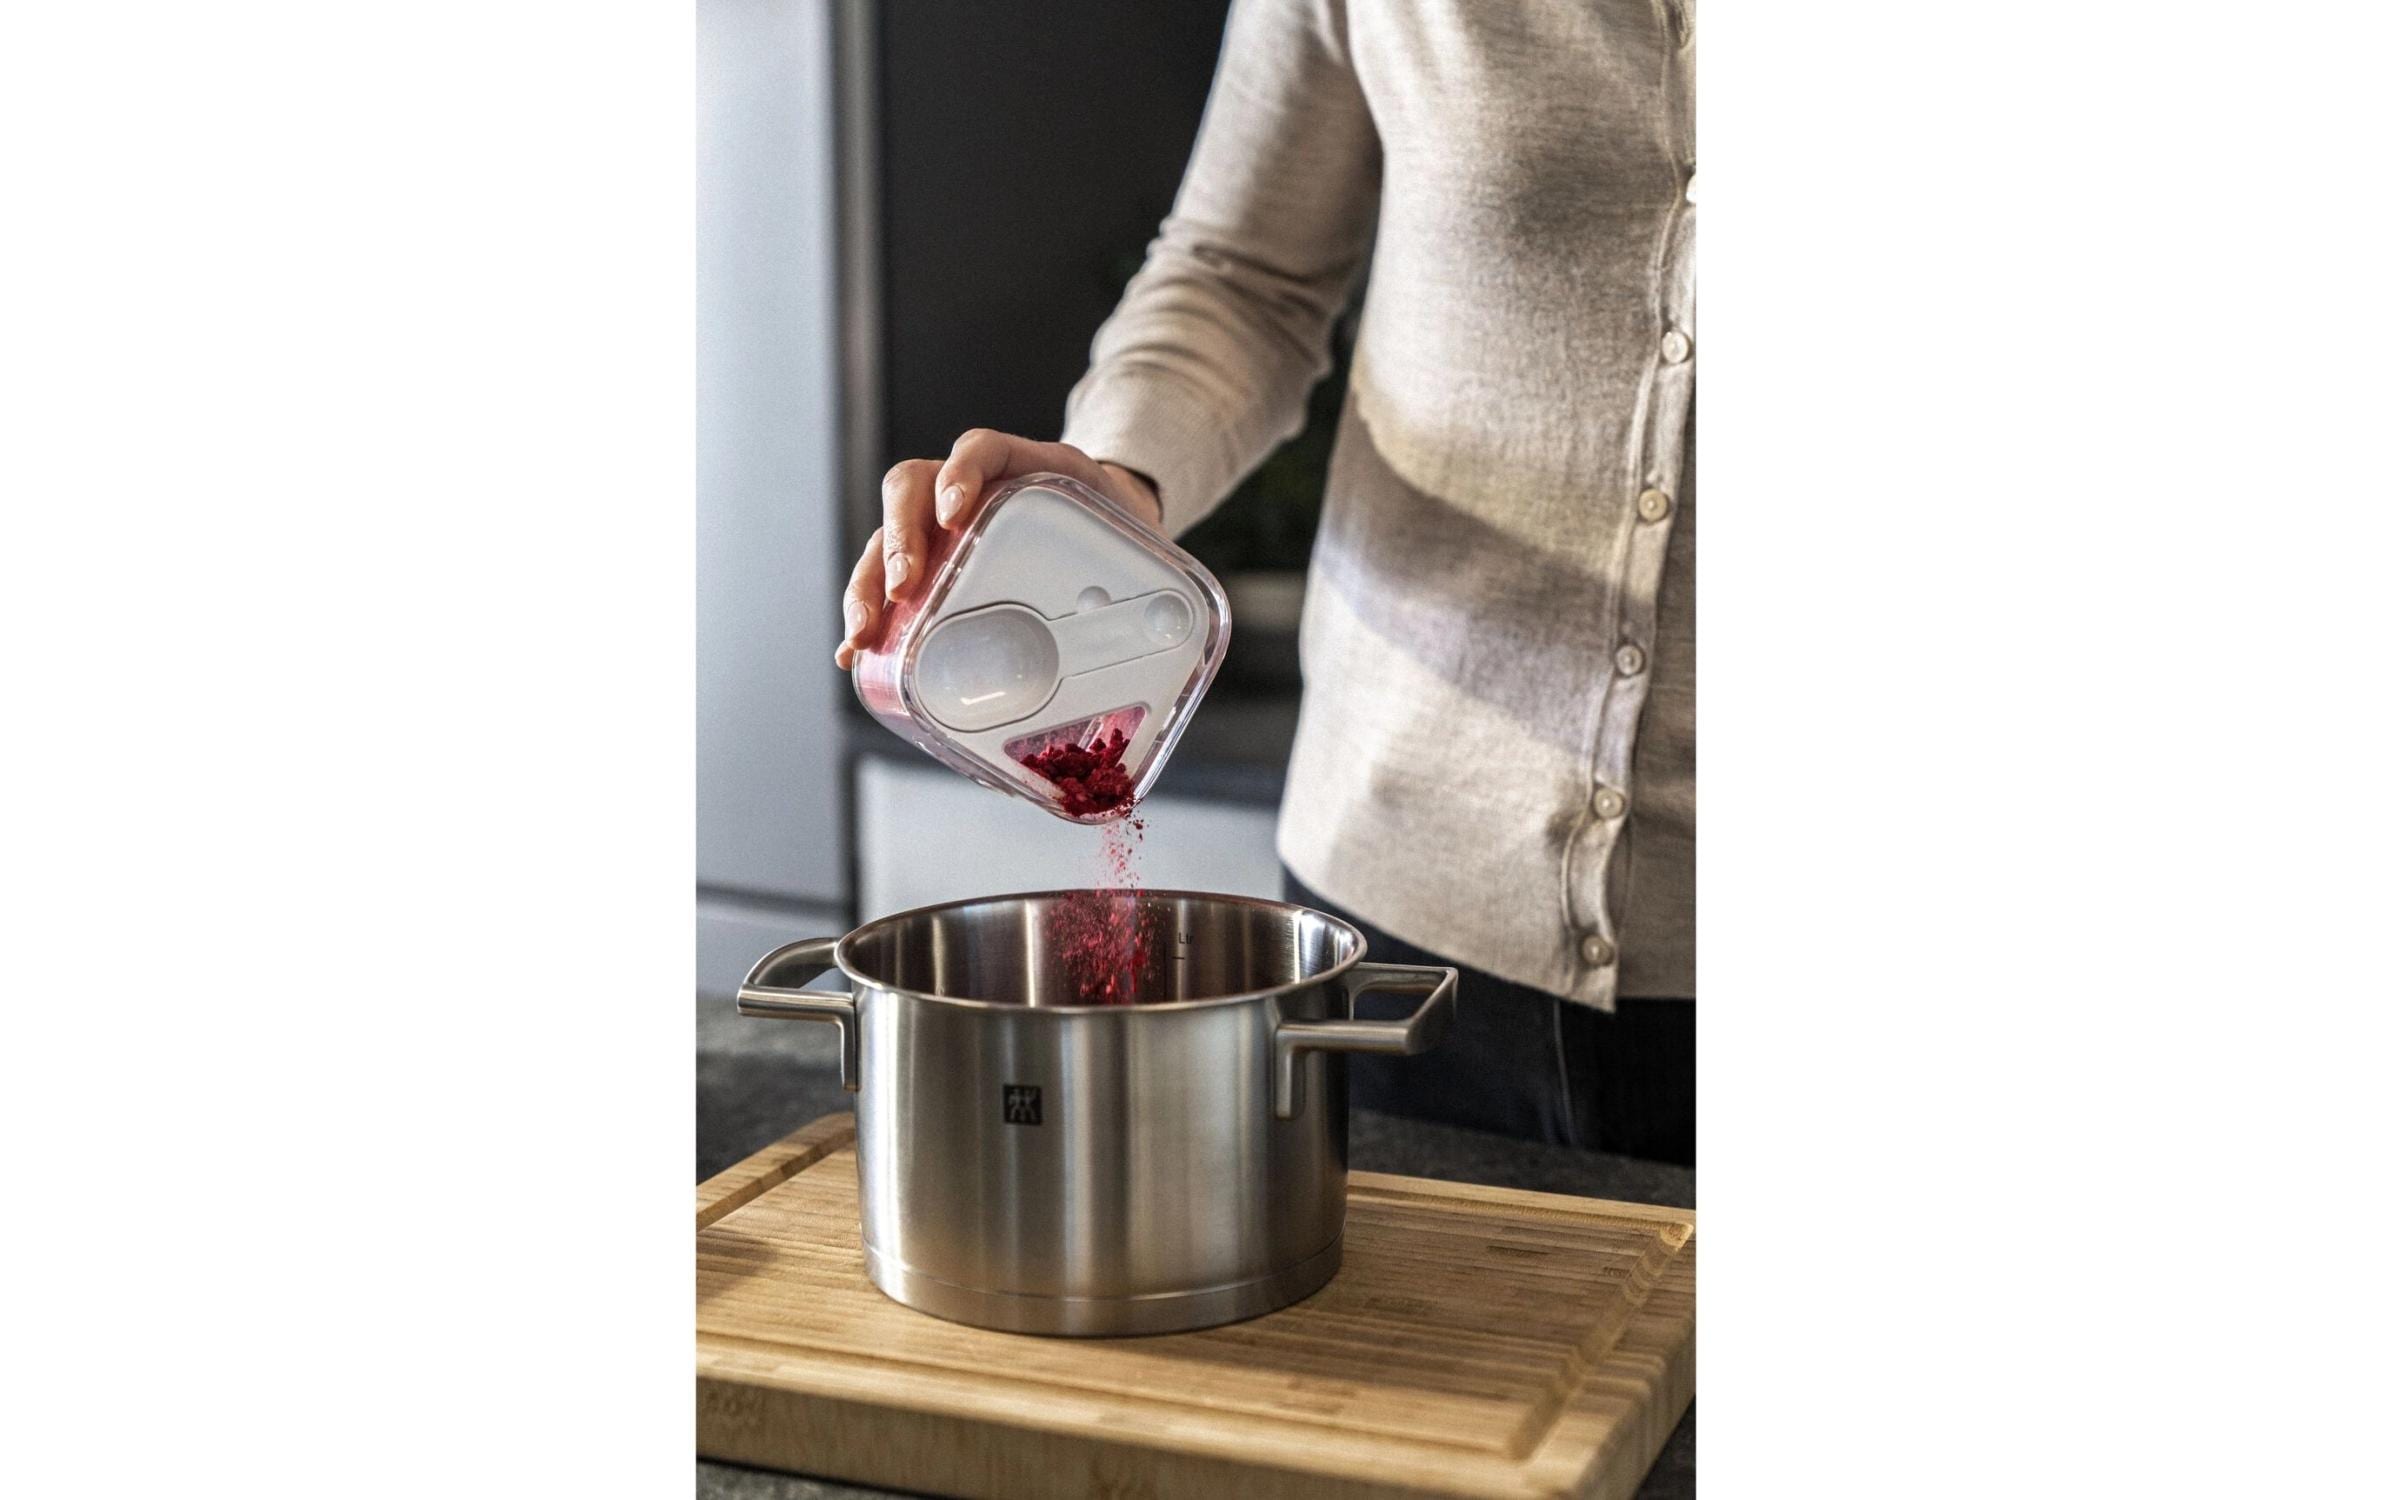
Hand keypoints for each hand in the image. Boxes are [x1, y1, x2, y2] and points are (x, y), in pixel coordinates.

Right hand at [835, 430, 1162, 668]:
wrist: (1106, 521)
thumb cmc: (1114, 524)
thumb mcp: (1127, 528)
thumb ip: (1138, 557)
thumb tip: (1168, 621)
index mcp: (1020, 466)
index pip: (978, 449)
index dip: (961, 475)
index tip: (956, 515)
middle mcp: (967, 487)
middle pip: (911, 488)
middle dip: (901, 538)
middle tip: (905, 587)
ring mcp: (940, 523)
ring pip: (886, 534)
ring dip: (869, 583)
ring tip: (865, 633)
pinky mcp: (930, 562)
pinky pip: (885, 578)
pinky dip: (869, 615)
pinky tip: (856, 654)